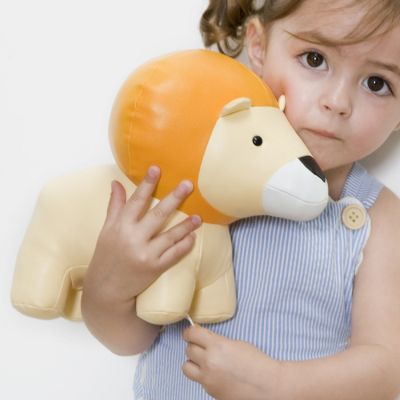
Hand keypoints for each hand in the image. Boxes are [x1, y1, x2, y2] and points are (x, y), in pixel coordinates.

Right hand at [85, 166, 201, 303]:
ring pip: (170, 236)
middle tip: (188, 184)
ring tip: (198, 216)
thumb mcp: (106, 230)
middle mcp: (133, 238)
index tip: (157, 168)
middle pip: (158, 215)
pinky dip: (184, 246)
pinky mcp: (154, 268)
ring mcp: (145, 254)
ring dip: (186, 225)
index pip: (136, 201)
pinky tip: (193, 237)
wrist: (106, 290)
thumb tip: (115, 183)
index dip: (147, 184)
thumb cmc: (106, 256)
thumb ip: (115, 206)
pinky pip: (173, 255)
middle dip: (174, 198)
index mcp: (120, 226)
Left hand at [182, 325, 279, 399]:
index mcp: (217, 346)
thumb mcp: (236, 344)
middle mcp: (209, 362)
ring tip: (204, 361)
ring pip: (186, 367)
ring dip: (193, 362)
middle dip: (194, 345)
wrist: (268, 386)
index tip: (191, 332)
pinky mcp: (210, 391)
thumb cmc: (257, 362)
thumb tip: (205, 341)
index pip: (192, 334)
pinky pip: (198, 380)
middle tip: (202, 345)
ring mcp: (208, 379)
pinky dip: (203, 375)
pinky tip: (215, 373)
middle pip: (188, 349)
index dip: (190, 332)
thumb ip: (217, 342)